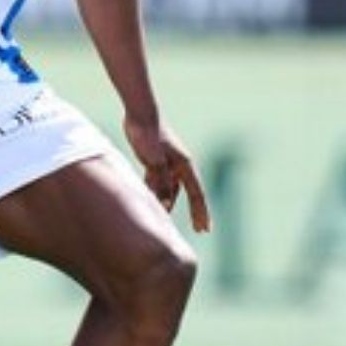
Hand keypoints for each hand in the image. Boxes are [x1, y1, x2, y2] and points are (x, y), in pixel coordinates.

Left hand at [123, 115, 210, 233]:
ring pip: (170, 189)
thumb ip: (161, 184)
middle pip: (188, 194)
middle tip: (200, 229)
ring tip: (164, 219)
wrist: (140, 115)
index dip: (202, 213)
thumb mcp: (155, 163)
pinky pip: (158, 182)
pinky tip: (148, 200)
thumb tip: (165, 205)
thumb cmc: (149, 137)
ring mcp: (168, 163)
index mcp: (185, 165)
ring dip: (168, 202)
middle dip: (193, 211)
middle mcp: (180, 165)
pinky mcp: (155, 160)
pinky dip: (155, 192)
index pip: (197, 195)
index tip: (206, 229)